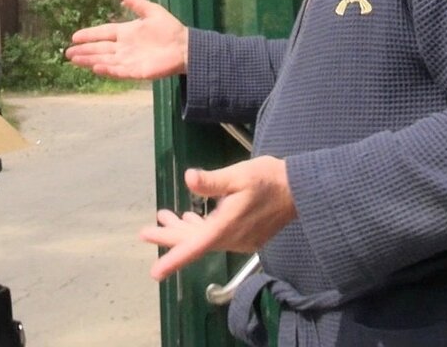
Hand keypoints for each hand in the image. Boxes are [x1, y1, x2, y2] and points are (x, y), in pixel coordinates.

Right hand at [65, 0, 188, 79]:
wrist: (186, 46)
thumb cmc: (170, 29)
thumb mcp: (152, 12)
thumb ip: (137, 3)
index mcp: (126, 32)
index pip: (103, 33)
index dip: (89, 35)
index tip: (74, 36)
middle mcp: (124, 47)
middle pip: (99, 49)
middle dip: (84, 51)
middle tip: (67, 53)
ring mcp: (128, 60)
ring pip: (104, 60)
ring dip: (90, 60)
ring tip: (75, 60)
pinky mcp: (136, 71)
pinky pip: (118, 71)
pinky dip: (107, 69)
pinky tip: (95, 67)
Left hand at [140, 157, 296, 280]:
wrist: (300, 190)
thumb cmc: (268, 179)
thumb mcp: (239, 174)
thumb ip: (212, 181)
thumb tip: (189, 178)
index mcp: (227, 227)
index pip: (196, 247)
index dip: (174, 259)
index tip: (156, 272)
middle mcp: (232, 239)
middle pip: (194, 242)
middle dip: (170, 236)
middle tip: (146, 232)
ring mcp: (240, 240)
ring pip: (204, 239)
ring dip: (184, 229)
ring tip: (164, 216)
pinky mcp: (246, 236)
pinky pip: (216, 237)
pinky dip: (200, 229)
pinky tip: (190, 218)